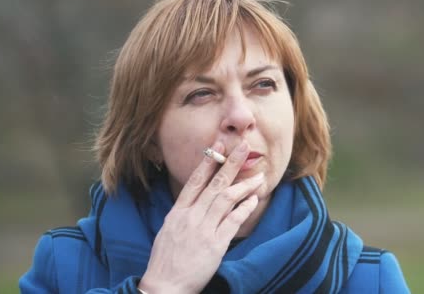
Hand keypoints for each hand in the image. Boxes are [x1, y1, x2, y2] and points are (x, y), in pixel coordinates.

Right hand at [139, 141, 262, 292]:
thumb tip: (195, 199)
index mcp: (178, 212)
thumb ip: (183, 213)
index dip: (208, 161)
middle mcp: (190, 217)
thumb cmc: (165, 260)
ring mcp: (203, 230)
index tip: (218, 145)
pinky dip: (244, 209)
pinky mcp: (215, 245)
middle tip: (244, 147)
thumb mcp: (169, 230)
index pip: (194, 181)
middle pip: (214, 184)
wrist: (164, 286)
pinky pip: (232, 221)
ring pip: (226, 199)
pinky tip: (254, 199)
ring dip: (244, 185)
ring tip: (259, 177)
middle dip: (231, 163)